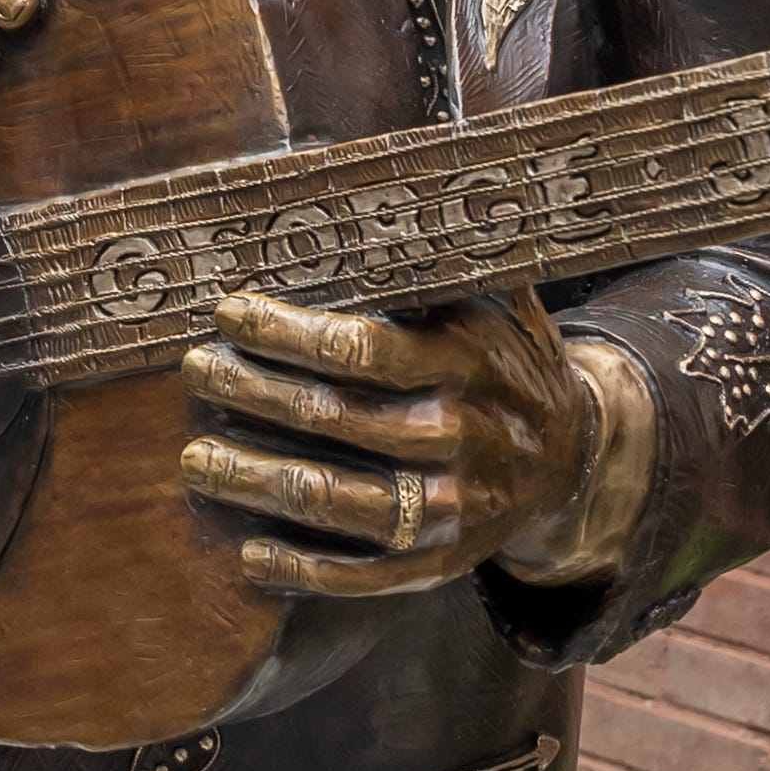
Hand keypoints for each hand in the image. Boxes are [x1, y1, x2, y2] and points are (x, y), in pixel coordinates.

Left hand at [177, 288, 633, 596]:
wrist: (574, 457)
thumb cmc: (501, 357)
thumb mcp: (488, 297)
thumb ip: (431, 259)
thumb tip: (354, 194)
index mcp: (466, 361)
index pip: (361, 349)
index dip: (287, 333)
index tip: (228, 313)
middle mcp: (460, 436)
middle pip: (335, 418)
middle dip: (252, 393)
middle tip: (195, 370)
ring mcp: (451, 508)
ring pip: (337, 499)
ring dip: (256, 481)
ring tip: (195, 460)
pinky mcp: (441, 563)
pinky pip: (365, 576)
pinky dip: (303, 569)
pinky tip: (249, 553)